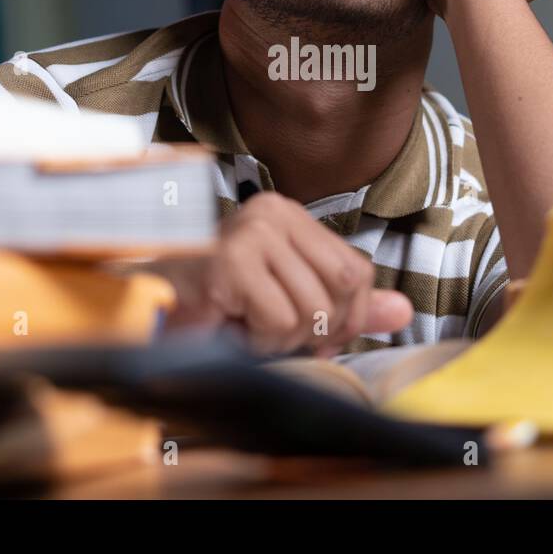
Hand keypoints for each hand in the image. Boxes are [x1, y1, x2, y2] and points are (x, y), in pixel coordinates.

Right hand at [156, 192, 412, 355]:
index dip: (348, 315)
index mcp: (289, 214)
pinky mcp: (229, 263)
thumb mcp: (291, 299)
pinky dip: (258, 340)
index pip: (356, 268)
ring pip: (310, 308)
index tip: (318, 334)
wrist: (149, 309)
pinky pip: (278, 320)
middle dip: (316, 327)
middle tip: (274, 330)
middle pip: (340, 286)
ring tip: (246, 325)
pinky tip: (230, 326)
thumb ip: (346, 304)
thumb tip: (403, 312)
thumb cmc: (217, 306)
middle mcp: (271, 212)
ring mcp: (249, 233)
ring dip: (280, 338)